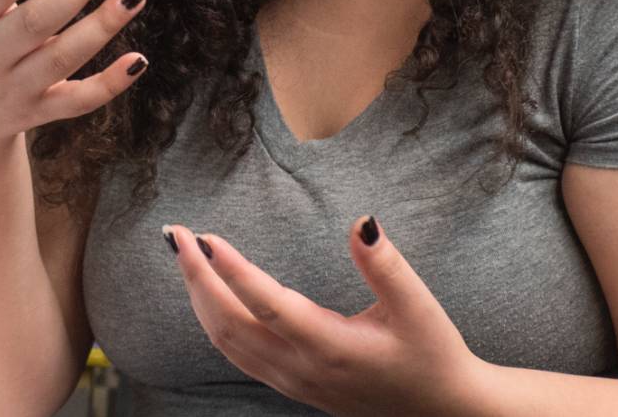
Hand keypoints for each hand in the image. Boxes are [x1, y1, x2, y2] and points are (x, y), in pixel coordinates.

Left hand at [164, 218, 492, 416]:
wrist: (442, 409)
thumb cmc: (431, 353)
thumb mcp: (418, 306)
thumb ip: (385, 264)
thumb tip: (361, 220)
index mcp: (330, 346)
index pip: (265, 304)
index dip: (230, 270)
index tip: (204, 235)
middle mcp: (301, 369)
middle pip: (227, 323)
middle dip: (196, 276)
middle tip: (175, 233)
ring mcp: (292, 382)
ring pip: (224, 342)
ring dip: (198, 297)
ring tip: (183, 254)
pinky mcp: (291, 385)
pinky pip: (236, 354)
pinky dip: (212, 320)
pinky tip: (207, 293)